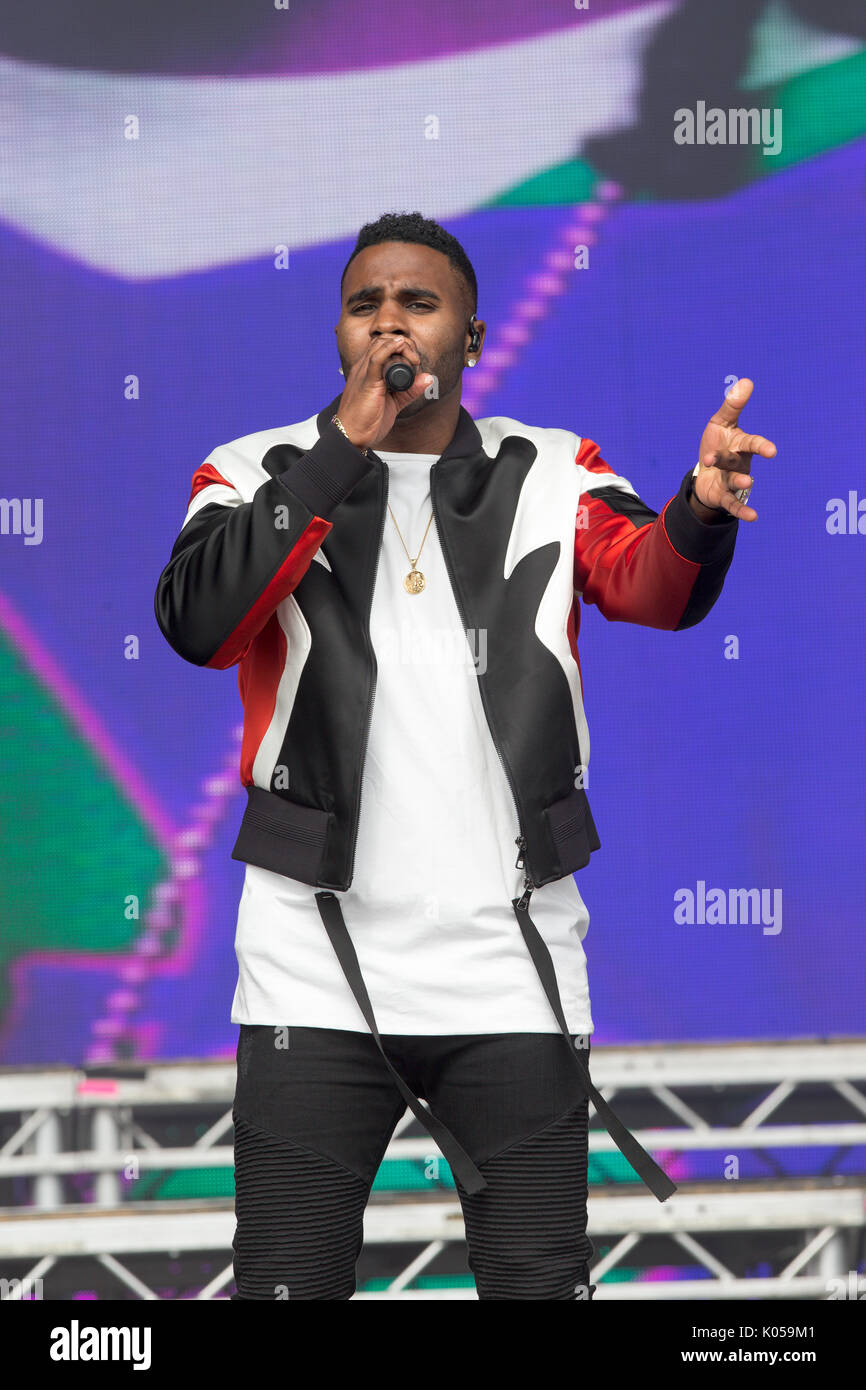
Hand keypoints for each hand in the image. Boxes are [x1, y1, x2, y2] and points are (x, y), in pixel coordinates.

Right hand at [336, 334, 433, 449]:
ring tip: (413, 359)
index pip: (382, 346)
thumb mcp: (394, 403)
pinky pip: (376, 358)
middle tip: (415, 359)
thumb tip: (428, 378)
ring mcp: (363, 373)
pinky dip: (389, 349)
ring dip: (400, 345)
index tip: (415, 360)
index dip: (401, 346)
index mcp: (367, 371)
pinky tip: (400, 346)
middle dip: (403, 344)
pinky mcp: (366, 382)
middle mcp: (363, 368)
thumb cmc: (367, 421)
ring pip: (380, 345)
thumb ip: (410, 390)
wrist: (351, 436)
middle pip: (382, 341)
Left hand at [695, 378, 776, 520]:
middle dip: (733, 461)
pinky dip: (741, 510)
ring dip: (740, 483)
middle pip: (735, 462)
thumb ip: (733, 405)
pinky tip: (753, 517)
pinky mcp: (723, 495)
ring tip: (746, 482)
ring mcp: (731, 480)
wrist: (706, 470)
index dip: (761, 446)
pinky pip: (733, 504)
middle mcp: (739, 463)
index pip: (751, 443)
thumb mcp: (720, 422)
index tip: (772, 451)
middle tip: (743, 465)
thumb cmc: (717, 443)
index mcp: (739, 445)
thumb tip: (747, 381)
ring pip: (735, 482)